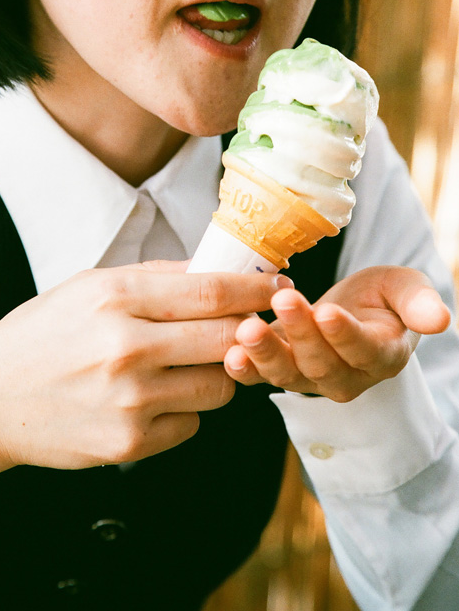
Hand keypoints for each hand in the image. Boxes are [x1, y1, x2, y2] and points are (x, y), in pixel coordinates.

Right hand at [0, 262, 286, 474]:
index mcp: (116, 297)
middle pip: (228, 338)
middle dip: (251, 331)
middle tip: (254, 326)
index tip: (280, 284)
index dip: (256, 287)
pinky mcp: (129, 444)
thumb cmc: (42, 334)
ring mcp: (130, 401)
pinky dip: (184, 410)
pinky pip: (191, 425)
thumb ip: (157, 277)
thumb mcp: (90, 285)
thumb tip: (219, 271)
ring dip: (218, 374)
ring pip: (219, 387)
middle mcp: (127, 348)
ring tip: (188, 364)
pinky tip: (154, 397)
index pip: (211, 290)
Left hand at [224, 266, 450, 401]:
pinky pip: (262, 377)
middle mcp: (347, 376)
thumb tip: (440, 318)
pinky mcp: (282, 371)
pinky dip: (245, 371)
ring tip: (247, 330)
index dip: (344, 335)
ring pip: (289, 374)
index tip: (328, 312)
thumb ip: (417, 302)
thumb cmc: (381, 298)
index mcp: (381, 355)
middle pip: (322, 363)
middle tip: (283, 301)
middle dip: (300, 333)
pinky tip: (229, 357)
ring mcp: (311, 378)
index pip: (363, 350)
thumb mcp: (403, 289)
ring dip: (266, 353)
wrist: (354, 311)